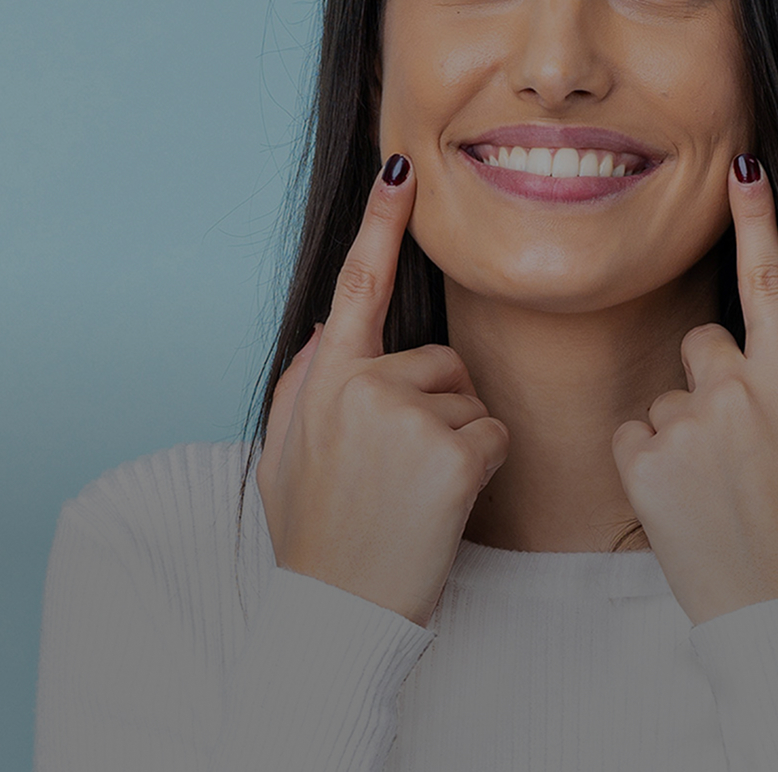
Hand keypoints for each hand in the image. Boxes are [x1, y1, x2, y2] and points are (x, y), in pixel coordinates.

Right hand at [256, 154, 510, 626]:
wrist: (334, 609)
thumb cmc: (314, 532)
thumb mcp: (285, 450)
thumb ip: (307, 381)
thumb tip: (333, 328)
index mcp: (325, 377)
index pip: (357, 283)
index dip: (381, 221)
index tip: (401, 167)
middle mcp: (363, 381)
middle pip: (440, 361)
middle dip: (435, 407)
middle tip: (395, 474)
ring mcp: (408, 413)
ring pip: (469, 400)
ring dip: (455, 444)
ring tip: (410, 494)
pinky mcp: (452, 450)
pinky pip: (492, 435)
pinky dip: (479, 470)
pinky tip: (440, 505)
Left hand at [610, 154, 777, 625]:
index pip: (771, 285)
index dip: (757, 221)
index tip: (744, 165)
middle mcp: (739, 395)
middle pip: (703, 343)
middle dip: (713, 380)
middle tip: (736, 447)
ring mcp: (688, 427)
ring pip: (667, 395)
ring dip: (683, 431)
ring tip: (715, 490)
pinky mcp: (643, 461)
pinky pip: (635, 434)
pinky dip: (650, 463)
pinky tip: (681, 502)